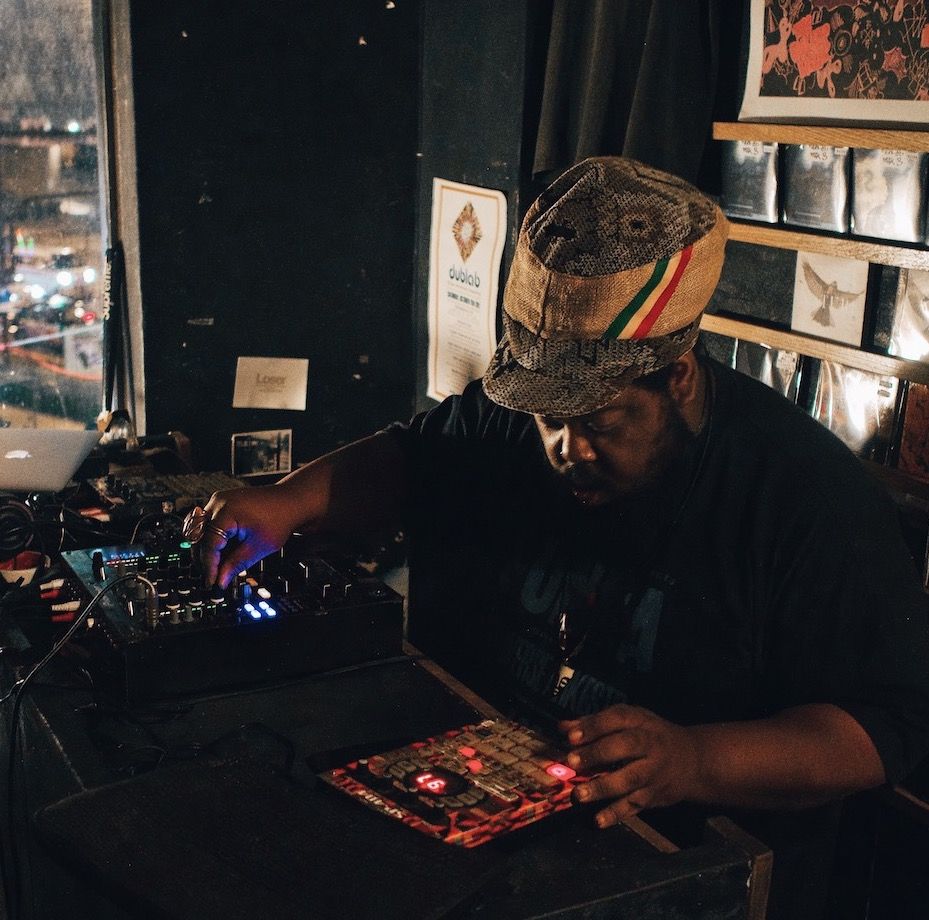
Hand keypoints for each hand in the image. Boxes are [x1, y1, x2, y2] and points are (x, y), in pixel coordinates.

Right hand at [195, 485, 302, 587]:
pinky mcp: (221, 504)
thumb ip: (236, 563)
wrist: (290, 501)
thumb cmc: (279, 519)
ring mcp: (218, 501)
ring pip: (200, 532)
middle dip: (204, 559)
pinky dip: (213, 540)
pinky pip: (209, 525)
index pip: (208, 544)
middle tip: (213, 577)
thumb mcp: (258, 547)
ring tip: (219, 567)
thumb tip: (221, 580)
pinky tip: (224, 554)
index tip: (212, 582)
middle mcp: (218, 503)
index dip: (208, 566)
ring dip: (207, 550)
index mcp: (226, 511)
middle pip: (198, 537)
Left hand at [559, 704, 700, 827]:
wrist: (693, 761)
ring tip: (578, 795)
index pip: (617, 719)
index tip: (571, 736)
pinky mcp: (653, 797)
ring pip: (629, 780)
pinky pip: (634, 806)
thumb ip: (596, 723)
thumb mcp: (630, 720)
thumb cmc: (651, 735)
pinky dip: (616, 814)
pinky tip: (598, 821)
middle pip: (625, 748)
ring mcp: (653, 774)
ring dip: (602, 788)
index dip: (594, 726)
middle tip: (571, 762)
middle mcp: (650, 747)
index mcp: (641, 723)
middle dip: (597, 754)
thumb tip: (563, 727)